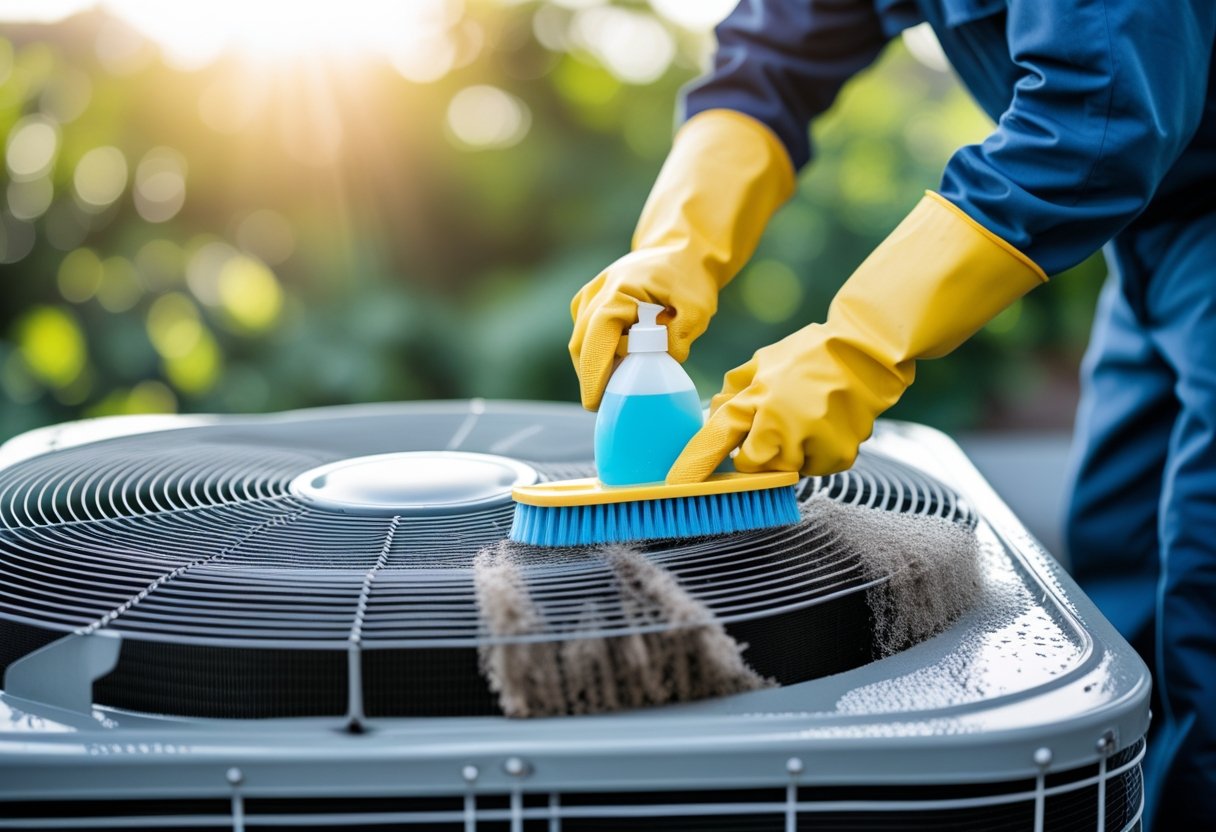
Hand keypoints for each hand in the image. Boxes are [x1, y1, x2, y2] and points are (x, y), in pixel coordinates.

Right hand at [567, 109, 794, 409]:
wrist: (680, 251)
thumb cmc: (689, 278)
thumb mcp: (697, 308)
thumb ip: (680, 337)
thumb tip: (665, 362)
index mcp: (617, 292)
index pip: (596, 341)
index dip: (593, 376)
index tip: (594, 404)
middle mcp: (594, 295)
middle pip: (583, 348)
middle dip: (594, 379)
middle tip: (612, 407)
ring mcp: (587, 299)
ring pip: (583, 346)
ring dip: (598, 368)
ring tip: (621, 388)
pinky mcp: (589, 306)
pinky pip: (588, 339)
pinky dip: (600, 357)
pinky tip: (621, 368)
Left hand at [667, 192, 1046, 481]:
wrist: (868, 352)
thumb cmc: (810, 354)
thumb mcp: (761, 364)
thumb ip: (734, 393)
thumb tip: (714, 416)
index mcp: (753, 404)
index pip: (711, 444)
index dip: (692, 467)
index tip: (673, 484)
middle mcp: (777, 431)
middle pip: (750, 468)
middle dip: (753, 455)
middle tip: (772, 425)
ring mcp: (809, 448)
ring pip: (784, 470)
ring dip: (787, 452)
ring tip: (806, 416)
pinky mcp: (837, 459)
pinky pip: (815, 467)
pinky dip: (815, 452)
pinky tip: (826, 423)